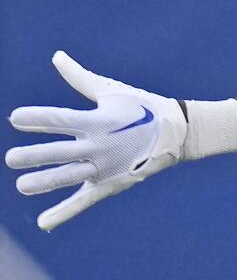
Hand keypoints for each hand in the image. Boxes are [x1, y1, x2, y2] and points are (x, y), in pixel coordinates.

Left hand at [7, 50, 186, 230]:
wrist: (177, 133)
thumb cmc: (141, 107)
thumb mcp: (111, 91)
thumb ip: (79, 78)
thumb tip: (56, 56)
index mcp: (100, 121)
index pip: (63, 120)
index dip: (39, 119)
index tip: (15, 118)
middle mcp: (101, 146)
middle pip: (63, 152)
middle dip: (36, 155)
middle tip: (11, 158)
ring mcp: (106, 168)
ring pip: (71, 177)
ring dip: (46, 182)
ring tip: (21, 186)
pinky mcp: (110, 184)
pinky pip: (84, 201)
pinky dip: (64, 212)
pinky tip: (44, 223)